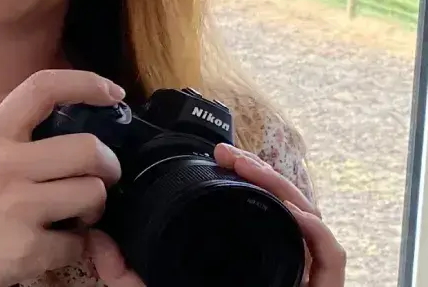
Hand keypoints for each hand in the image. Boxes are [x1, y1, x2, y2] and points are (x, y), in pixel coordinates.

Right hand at [0, 69, 124, 286]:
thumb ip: (18, 138)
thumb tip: (79, 128)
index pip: (42, 87)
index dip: (85, 82)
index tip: (113, 92)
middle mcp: (3, 164)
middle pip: (88, 149)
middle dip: (108, 166)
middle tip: (102, 176)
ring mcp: (16, 206)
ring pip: (93, 194)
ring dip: (93, 208)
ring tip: (72, 214)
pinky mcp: (26, 248)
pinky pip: (78, 242)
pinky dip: (72, 248)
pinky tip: (50, 245)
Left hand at [85, 144, 346, 286]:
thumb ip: (122, 273)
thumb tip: (96, 236)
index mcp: (244, 260)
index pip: (255, 208)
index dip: (245, 177)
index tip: (218, 155)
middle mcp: (275, 263)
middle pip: (282, 207)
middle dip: (261, 172)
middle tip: (229, 153)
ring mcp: (299, 278)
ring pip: (306, 221)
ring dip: (283, 187)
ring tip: (249, 168)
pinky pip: (331, 257)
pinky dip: (316, 229)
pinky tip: (290, 210)